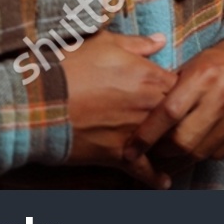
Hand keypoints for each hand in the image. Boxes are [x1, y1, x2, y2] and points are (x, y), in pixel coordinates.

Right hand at [61, 31, 177, 186]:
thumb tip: (161, 40)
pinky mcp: (118, 156)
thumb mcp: (105, 44)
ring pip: (166, 143)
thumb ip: (138, 44)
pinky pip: (143, 171)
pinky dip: (154, 178)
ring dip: (172, 146)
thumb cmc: (70, 67)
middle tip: (182, 122)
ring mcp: (137, 133)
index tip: (179, 93)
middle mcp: (150, 107)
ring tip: (177, 151)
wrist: (40, 100)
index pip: (183, 85)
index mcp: (151, 77)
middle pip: (180, 116)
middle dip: (182, 119)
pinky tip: (164, 183)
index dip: (183, 90)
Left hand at [124, 35, 223, 171]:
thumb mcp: (192, 65)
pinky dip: (203, 154)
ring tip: (168, 157)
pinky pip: (219, 153)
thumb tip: (139, 121)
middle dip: (161, 153)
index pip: (168, 113)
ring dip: (180, 159)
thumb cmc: (221, 61)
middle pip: (183, 141)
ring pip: (201, 152)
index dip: (146, 136)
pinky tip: (196, 147)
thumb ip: (170, 91)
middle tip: (150, 155)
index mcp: (204, 75)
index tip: (130, 151)